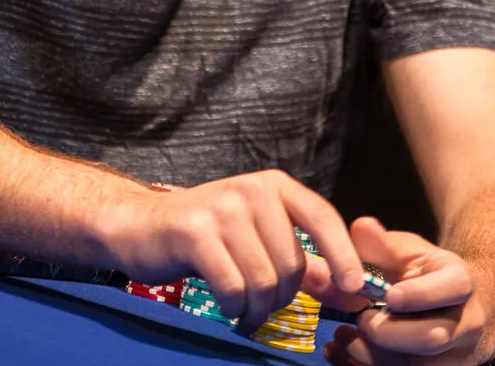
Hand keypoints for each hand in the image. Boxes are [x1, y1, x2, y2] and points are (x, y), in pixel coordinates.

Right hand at [105, 169, 366, 333]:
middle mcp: (251, 189)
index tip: (354, 287)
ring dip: (256, 309)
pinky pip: (233, 288)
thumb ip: (300, 256)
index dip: (343, 254)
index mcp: (273, 185)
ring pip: (263, 281)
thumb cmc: (207, 234)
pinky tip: (226, 305)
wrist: (141, 225)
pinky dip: (233, 307)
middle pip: (291, 264)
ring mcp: (222, 207)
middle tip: (262, 305)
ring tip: (244, 310)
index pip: (321, 216)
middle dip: (281, 298)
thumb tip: (344, 284)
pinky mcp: (195, 232)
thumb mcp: (257, 234)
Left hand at [312, 217, 489, 365]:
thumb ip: (381, 243)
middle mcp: (467, 323)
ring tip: (342, 338)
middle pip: (433, 336)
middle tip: (360, 320)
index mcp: (460, 282)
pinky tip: (342, 355)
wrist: (454, 307)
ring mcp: (457, 355)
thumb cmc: (425, 274)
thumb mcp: (407, 251)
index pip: (452, 287)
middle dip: (390, 332)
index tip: (389, 296)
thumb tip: (360, 227)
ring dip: (374, 357)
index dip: (421, 294)